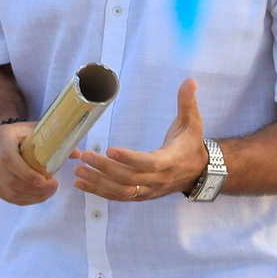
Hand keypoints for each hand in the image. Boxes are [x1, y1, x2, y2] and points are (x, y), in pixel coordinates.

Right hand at [0, 120, 59, 205]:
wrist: (5, 138)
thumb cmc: (26, 134)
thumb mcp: (39, 131)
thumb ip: (57, 140)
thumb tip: (77, 154)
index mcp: (1, 136)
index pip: (8, 158)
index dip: (26, 173)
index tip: (45, 180)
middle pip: (8, 179)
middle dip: (33, 188)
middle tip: (54, 187)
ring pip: (8, 191)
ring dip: (31, 196)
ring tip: (49, 192)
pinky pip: (6, 196)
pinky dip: (24, 200)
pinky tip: (38, 196)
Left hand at [72, 78, 208, 201]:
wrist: (198, 172)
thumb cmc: (191, 144)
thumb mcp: (192, 122)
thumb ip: (187, 102)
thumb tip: (190, 80)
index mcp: (171, 160)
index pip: (149, 163)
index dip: (130, 158)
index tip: (110, 149)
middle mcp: (159, 179)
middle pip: (130, 178)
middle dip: (105, 168)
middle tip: (85, 156)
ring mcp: (149, 190)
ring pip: (122, 191)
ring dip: (98, 182)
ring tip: (78, 171)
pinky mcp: (141, 195)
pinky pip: (118, 197)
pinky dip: (99, 191)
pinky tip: (80, 184)